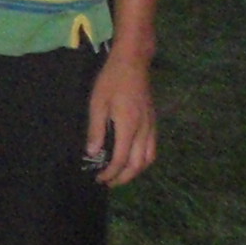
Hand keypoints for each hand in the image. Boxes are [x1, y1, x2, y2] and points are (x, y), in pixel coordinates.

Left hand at [85, 54, 156, 186]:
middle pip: (137, 164)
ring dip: (135, 172)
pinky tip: (132, 159)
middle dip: (123, 177)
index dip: (110, 173)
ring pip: (148, 159)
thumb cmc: (111, 80)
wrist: (133, 62)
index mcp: (128, 126)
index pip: (120, 159)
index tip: (99, 178)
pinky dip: (143, 160)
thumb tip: (92, 153)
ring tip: (120, 175)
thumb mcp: (97, 103)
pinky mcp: (154, 122)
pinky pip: (152, 148)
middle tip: (108, 182)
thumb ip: (95, 130)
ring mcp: (151, 126)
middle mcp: (143, 130)